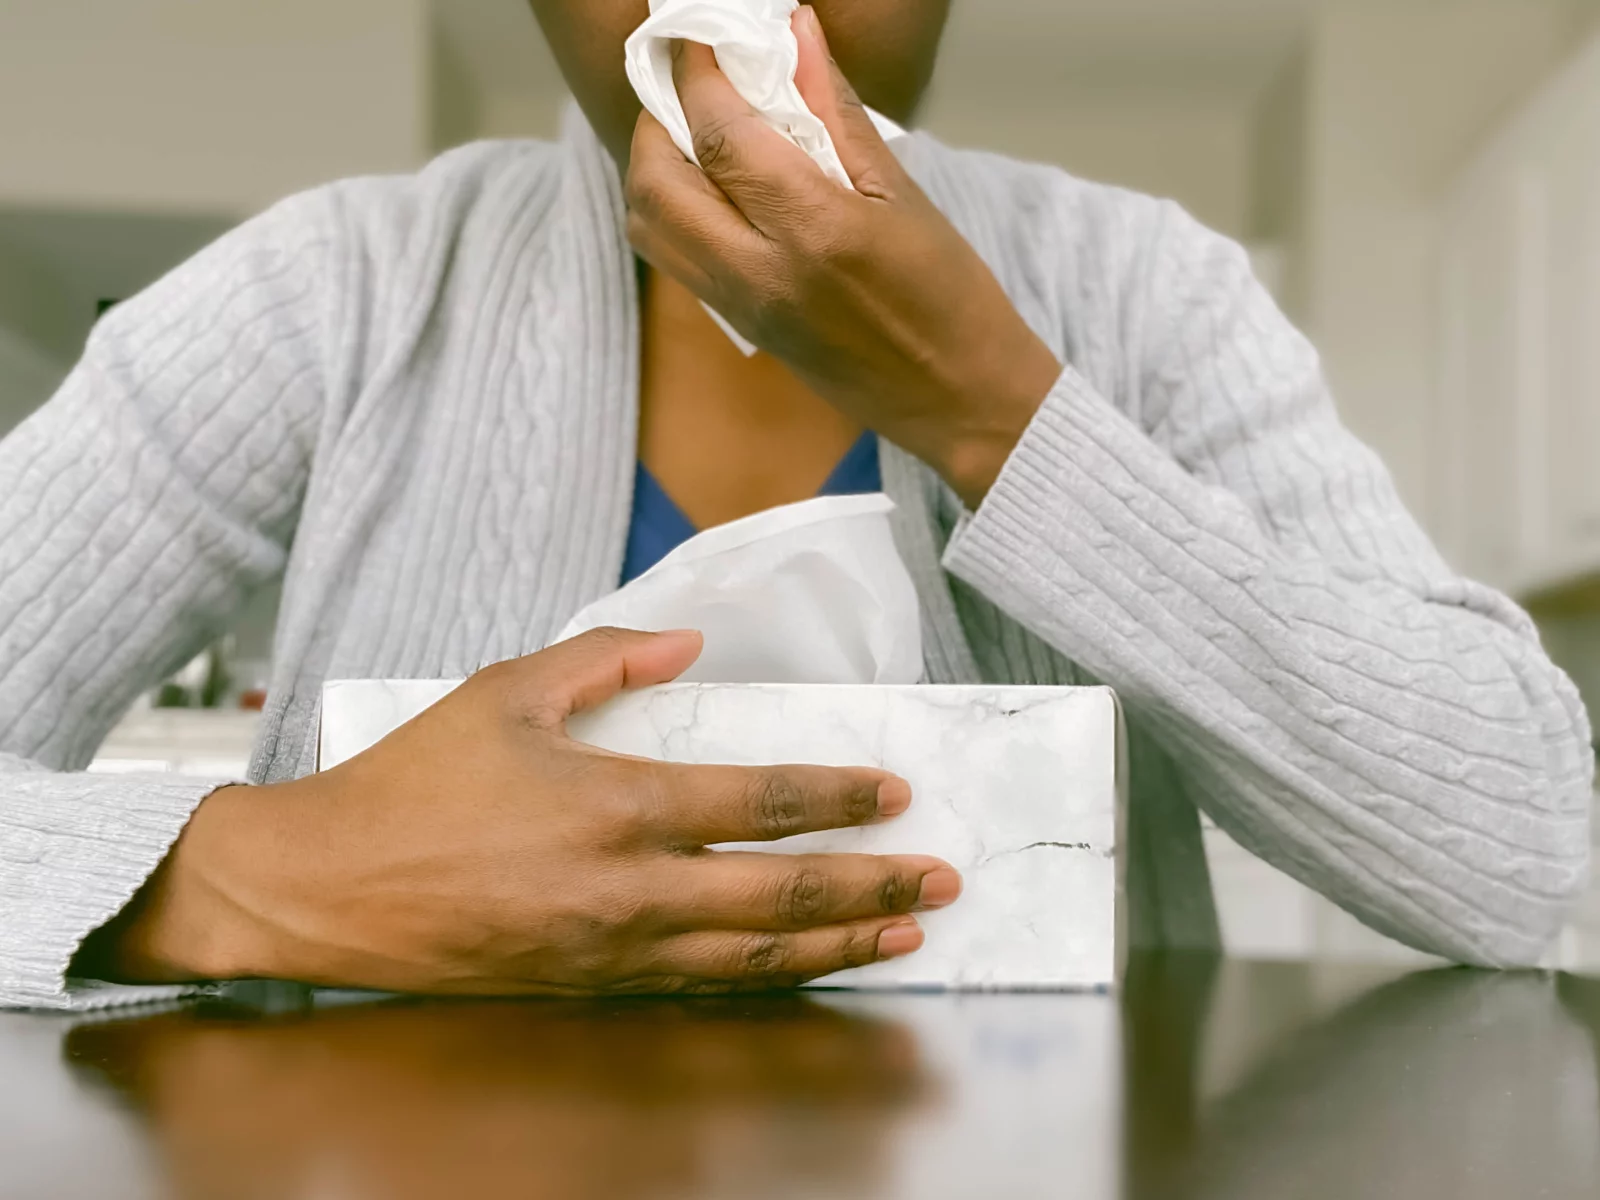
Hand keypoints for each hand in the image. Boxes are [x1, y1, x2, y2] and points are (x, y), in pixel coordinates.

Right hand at [83, 628, 960, 994]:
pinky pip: (701, 987)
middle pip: (781, 894)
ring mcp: (612, 950)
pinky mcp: (589, 986)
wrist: (326, 890)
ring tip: (903, 933)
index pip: (760, 801)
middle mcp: (628, 889)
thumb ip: (604, 658)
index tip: (893, 792)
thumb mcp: (505, 692)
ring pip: (753, 956)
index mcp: (615, 806)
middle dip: (872, 883)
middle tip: (940, 879)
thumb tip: (688, 643)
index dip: (838, 797)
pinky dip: (768, 977)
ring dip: (838, 942)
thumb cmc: (412, 784)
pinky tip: (805, 966)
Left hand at [624, 5, 1062, 507]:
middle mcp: (761, 273)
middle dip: (656, 121)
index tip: (696, 35)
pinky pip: (675, 260)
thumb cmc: (950, 296)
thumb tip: (795, 34)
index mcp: (813, 231)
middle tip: (687, 88)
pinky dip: (672, 212)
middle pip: (657, 184)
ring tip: (692, 136)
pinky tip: (711, 189)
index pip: (720, 136)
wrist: (958, 400)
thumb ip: (836, 113)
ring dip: (653, 170)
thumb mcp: (902, 194)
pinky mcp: (741, 329)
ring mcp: (742, 308)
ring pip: (650, 227)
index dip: (696, 75)